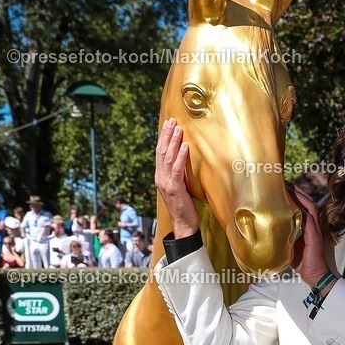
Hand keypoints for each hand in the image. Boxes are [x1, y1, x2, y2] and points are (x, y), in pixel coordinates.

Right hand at [155, 118, 199, 238]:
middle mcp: (160, 178)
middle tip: (172, 121)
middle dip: (167, 135)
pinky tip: (184, 147)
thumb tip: (183, 158)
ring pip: (168, 158)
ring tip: (178, 129)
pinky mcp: (174, 188)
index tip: (168, 124)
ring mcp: (165, 183)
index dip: (163, 138)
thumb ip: (178, 173)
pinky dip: (180, 157)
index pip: (160, 153)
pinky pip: (177, 169)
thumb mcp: (179, 186)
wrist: (183, 224)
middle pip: (162, 152)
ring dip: (173, 142)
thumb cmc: (184, 206)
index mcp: (160, 176)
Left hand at [286, 183, 330, 286]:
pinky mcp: (314, 235)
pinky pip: (309, 218)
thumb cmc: (302, 263)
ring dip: (299, 195)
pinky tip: (294, 202)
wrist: (314, 276)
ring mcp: (315, 229)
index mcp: (307, 225)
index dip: (294, 193)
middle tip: (282, 181)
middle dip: (295, 189)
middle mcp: (313, 224)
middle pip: (306, 200)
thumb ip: (282, 237)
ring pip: (309, 205)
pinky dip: (302, 208)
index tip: (281, 186)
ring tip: (287, 186)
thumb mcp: (289, 246)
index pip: (302, 204)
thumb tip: (265, 233)